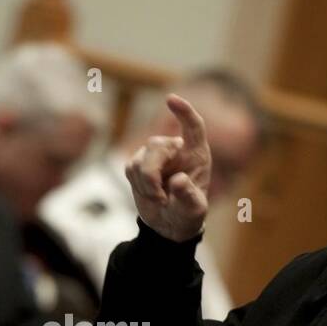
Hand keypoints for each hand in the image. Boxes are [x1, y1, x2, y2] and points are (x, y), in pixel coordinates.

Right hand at [125, 94, 211, 241]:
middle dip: (152, 171)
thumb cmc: (187, 214)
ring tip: (160, 199)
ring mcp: (155, 156)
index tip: (170, 99)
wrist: (169, 225)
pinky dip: (138, 185)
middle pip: (157, 145)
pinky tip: (150, 195)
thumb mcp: (193, 211)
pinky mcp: (138, 164)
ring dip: (146, 184)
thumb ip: (188, 196)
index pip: (193, 126)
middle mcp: (176, 150)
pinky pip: (130, 168)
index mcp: (196, 154)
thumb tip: (177, 180)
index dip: (184, 111)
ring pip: (140, 159)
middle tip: (160, 195)